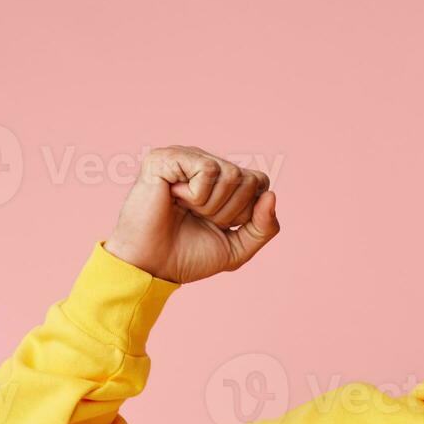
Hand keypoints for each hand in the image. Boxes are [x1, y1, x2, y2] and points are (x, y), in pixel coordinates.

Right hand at [104, 145, 279, 283]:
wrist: (153, 266)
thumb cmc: (189, 255)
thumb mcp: (238, 247)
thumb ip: (264, 227)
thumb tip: (271, 195)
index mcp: (222, 181)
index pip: (260, 182)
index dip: (247, 212)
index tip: (221, 225)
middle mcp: (205, 164)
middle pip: (249, 178)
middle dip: (230, 211)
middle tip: (200, 218)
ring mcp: (185, 157)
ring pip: (231, 173)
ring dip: (212, 205)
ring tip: (186, 209)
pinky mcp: (166, 157)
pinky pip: (208, 169)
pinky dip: (197, 195)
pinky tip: (174, 198)